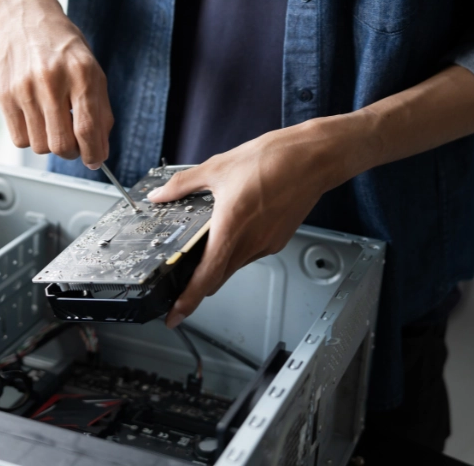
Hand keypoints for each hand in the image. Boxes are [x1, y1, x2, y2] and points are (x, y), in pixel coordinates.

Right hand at [0, 0, 113, 168]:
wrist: (25, 15)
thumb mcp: (93, 70)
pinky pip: (19, 139)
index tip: (95, 160)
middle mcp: (52, 81)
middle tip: (74, 142)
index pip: (87, 129)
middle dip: (72, 152)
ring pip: (39, 146)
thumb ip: (100, 112)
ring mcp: (25, 89)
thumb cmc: (62, 45)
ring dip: (50, 143)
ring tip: (53, 123)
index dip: (93, 153)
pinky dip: (31, 137)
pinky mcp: (4, 95)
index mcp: (81, 74)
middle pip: (61, 144)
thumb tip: (100, 150)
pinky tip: (36, 118)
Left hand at [148, 117, 369, 327]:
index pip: (206, 277)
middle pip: (218, 277)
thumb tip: (160, 194)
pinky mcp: (278, 239)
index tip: (175, 316)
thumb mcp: (217, 168)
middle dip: (199, 283)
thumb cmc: (273, 160)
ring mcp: (267, 244)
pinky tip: (233, 227)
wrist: (313, 158)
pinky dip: (237, 248)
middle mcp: (251, 243)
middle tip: (180, 280)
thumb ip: (183, 185)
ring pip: (235, 265)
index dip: (188, 301)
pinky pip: (251, 253)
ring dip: (219, 262)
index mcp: (231, 228)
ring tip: (207, 241)